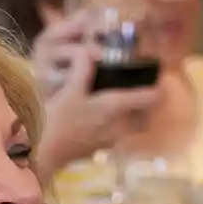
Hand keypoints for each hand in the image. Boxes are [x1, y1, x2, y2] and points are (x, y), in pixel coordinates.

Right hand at [31, 14, 164, 174]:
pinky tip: (105, 116)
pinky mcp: (104, 148)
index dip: (158, 85)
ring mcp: (114, 140)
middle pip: (146, 112)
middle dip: (147, 100)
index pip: (151, 97)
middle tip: (141, 85)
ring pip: (135, 124)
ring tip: (124, 100)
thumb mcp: (69, 89)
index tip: (159, 76)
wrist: (43, 154)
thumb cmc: (56, 120)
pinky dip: (121, 123)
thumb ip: (83, 68)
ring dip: (135, 113)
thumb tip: (90, 50)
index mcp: (116, 107)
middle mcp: (121, 126)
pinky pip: (122, 133)